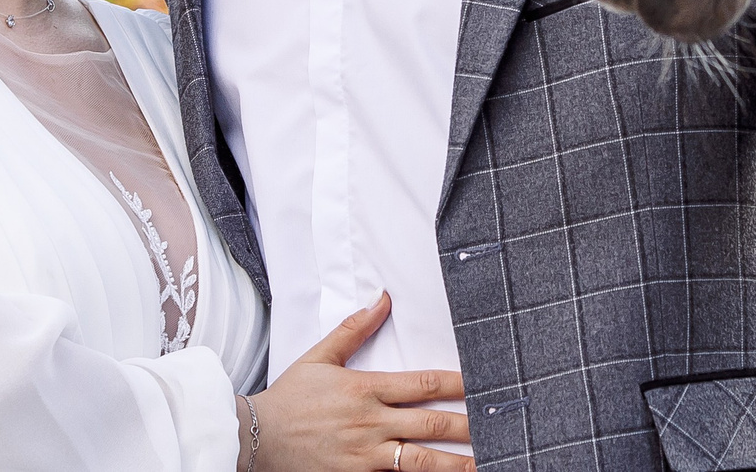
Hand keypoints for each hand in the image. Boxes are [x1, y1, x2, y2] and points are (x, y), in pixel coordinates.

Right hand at [242, 293, 471, 470]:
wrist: (255, 440)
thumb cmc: (289, 398)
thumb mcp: (319, 357)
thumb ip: (353, 329)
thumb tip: (382, 299)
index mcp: (365, 388)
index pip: (423, 384)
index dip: (458, 384)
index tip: (484, 384)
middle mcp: (370, 423)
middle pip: (430, 425)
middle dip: (469, 427)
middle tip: (500, 426)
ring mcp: (364, 456)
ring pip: (420, 462)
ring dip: (455, 464)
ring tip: (486, 463)